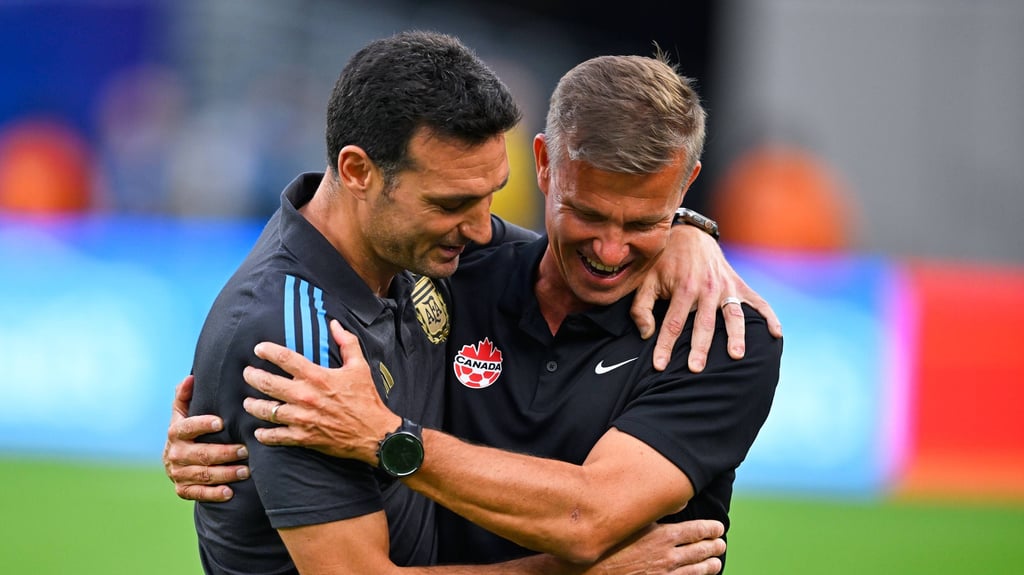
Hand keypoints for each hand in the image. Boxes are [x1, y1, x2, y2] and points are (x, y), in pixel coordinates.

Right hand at [163, 375, 249, 501]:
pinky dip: (213, 494)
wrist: (177, 460)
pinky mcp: (182, 490)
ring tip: (246, 470)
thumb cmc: (189, 431)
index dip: (201, 424)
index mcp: (175, 432)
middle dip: (223, 453)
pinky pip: (197, 494)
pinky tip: (230, 492)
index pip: (186, 427)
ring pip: (202, 474)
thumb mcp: (183, 412)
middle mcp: (174, 454)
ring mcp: (177, 473)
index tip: (221, 422)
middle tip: (245, 450)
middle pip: (199, 454)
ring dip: (225, 473)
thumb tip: (190, 378)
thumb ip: (185, 396)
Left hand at [242, 319, 400, 462]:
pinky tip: (259, 431)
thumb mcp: (359, 367)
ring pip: (267, 410)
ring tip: (248, 402)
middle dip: (253, 376)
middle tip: (247, 373)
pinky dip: (265, 434)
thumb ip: (346, 343)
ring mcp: (303, 418)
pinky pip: (276, 436)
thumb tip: (335, 324)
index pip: (285, 358)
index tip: (258, 349)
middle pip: (269, 383)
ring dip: (253, 405)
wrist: (374, 434)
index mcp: (318, 376)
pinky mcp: (304, 437)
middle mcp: (306, 396)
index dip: (268, 351)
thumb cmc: (367, 400)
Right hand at [582, 520, 725, 574]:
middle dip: (713, 546)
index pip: (696, 530)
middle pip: (700, 550)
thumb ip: (654, 513)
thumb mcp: (632, 521)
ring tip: (716, 563)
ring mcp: (665, 574)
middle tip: (721, 544)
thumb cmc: (609, 543)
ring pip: (696, 570)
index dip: (711, 529)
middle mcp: (668, 556)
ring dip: (708, 566)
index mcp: (664, 535)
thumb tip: (675, 502)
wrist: (593, 571)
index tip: (718, 528)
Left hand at [632, 225, 782, 372]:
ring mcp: (726, 287)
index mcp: (683, 288)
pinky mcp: (739, 285)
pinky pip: (757, 302)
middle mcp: (707, 288)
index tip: (659, 366)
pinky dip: (769, 316)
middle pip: (704, 324)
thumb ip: (642, 307)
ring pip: (733, 314)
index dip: (665, 346)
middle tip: (696, 369)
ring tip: (737, 356)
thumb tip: (646, 334)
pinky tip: (776, 334)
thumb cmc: (664, 262)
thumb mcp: (647, 279)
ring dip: (736, 335)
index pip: (673, 323)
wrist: (690, 235)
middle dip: (700, 348)